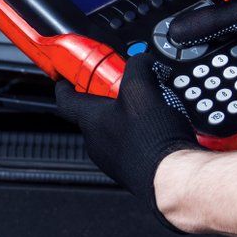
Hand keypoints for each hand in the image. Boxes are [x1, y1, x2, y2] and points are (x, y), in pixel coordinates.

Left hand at [55, 53, 198, 228]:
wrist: (171, 177)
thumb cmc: (150, 140)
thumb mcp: (142, 88)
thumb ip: (138, 66)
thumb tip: (142, 60)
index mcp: (90, 121)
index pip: (65, 99)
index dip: (66, 84)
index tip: (68, 77)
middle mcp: (96, 142)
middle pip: (93, 113)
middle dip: (108, 98)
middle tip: (126, 87)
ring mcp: (113, 158)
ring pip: (114, 130)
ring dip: (128, 117)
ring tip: (151, 108)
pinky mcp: (132, 168)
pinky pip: (132, 144)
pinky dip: (142, 134)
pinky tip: (160, 129)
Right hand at [168, 0, 236, 89]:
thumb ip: (210, 20)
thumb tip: (177, 29)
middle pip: (207, 9)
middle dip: (193, 23)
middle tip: (172, 35)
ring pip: (217, 36)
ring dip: (209, 48)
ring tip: (191, 57)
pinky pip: (231, 57)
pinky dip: (225, 64)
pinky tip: (215, 70)